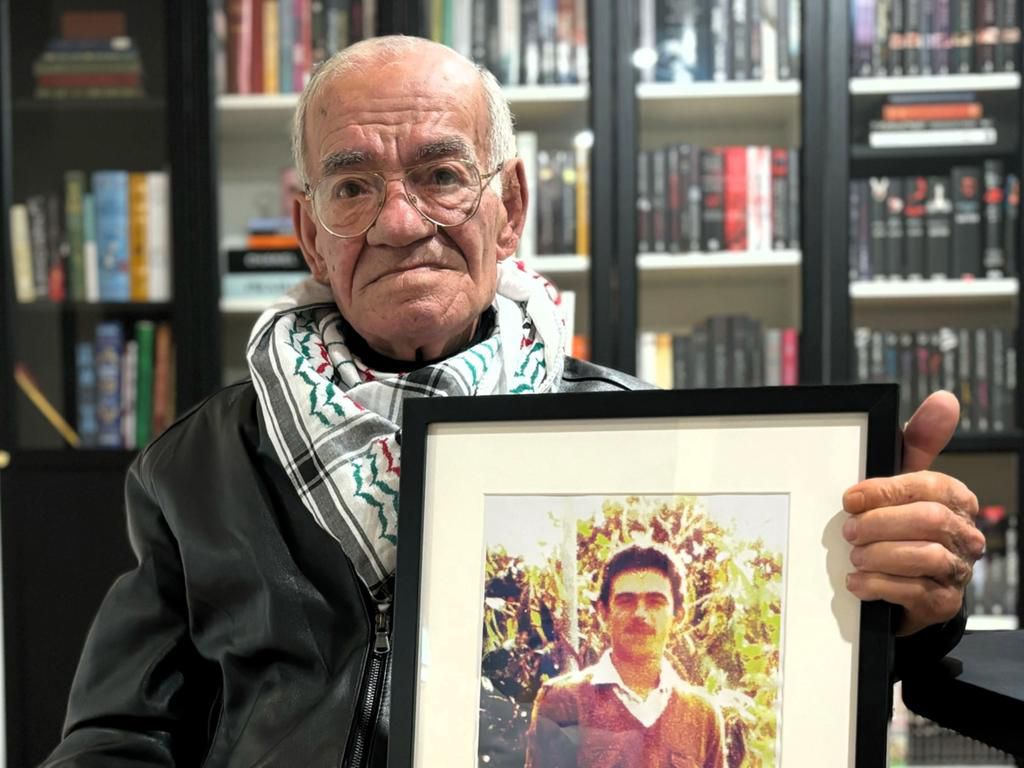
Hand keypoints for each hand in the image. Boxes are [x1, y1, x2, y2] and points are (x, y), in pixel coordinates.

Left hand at [842, 391, 984, 635]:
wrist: (896, 583)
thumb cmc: (897, 521)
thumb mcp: (901, 480)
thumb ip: (917, 441)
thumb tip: (945, 399)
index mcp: (956, 498)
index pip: (929, 486)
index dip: (885, 491)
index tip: (850, 498)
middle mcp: (964, 534)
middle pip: (929, 521)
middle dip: (881, 524)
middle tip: (849, 531)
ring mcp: (956, 571)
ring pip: (925, 557)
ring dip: (880, 555)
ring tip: (855, 556)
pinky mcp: (941, 603)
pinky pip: (914, 592)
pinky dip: (879, 585)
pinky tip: (857, 581)